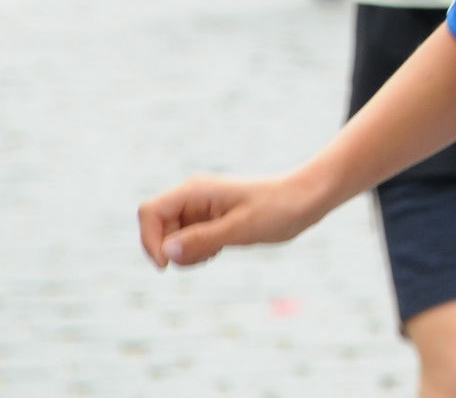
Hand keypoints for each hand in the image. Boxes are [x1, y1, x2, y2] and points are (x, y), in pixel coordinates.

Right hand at [137, 174, 319, 267]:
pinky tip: (222, 248)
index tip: (167, 265)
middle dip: (174, 250)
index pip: (149, 212)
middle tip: (209, 254)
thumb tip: (167, 252)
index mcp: (195, 190)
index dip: (150, 241)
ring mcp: (201, 208)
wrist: (305, 200)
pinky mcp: (210, 220)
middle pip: (158, 229)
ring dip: (188, 253)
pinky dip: (199, 251)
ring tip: (219, 249)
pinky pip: (189, 241)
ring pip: (172, 239)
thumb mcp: (241, 229)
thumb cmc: (278, 210)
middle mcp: (193, 196)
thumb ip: (202, 240)